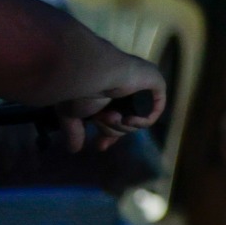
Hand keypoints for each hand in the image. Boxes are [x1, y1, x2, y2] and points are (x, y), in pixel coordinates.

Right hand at [50, 57, 167, 152]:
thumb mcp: (71, 114)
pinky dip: (141, 121)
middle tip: (105, 120)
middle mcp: (123, 92)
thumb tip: (74, 150)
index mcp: (106, 96)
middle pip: (124, 125)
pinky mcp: (155, 82)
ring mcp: (139, 87)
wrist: (92, 74)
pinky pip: (153, 112)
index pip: (114, 121)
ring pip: (135, 122)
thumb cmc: (80, 90)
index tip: (101, 146)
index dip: (109, 135)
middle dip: (112, 130)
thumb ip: (74, 131)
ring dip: (120, 124)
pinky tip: (127, 119)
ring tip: (111, 115)